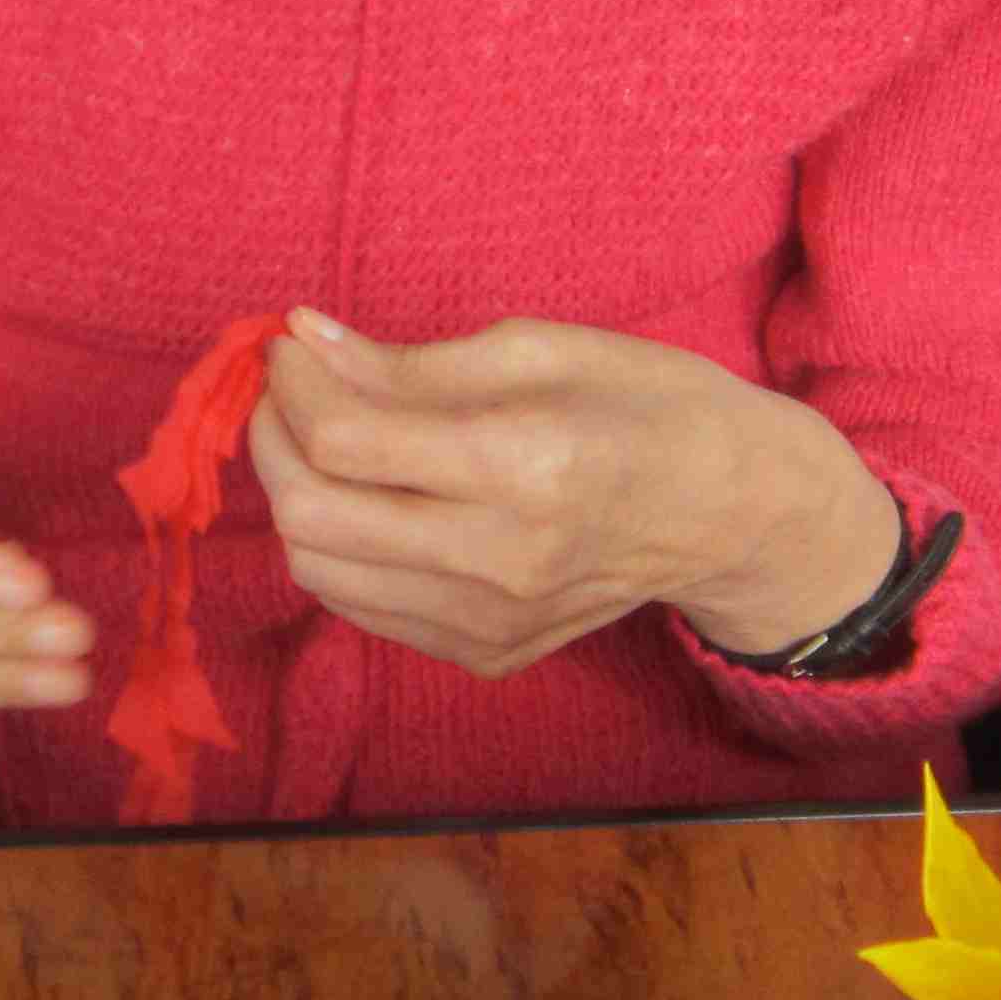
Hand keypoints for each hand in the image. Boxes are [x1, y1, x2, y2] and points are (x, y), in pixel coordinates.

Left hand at [246, 311, 902, 677]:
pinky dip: (340, 545)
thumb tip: (305, 343)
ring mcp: (493, 622)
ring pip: (319, 571)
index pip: (346, 441)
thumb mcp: (539, 348)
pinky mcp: (485, 655)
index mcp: (527, 467)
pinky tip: (368, 497)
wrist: (730, 513)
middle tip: (288, 392)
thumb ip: (409, 363)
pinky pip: (361, 606)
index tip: (287, 346)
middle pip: (311, 517)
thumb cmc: (645, 407)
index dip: (292, 385)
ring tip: (323, 441)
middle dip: (270, 439)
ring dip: (294, 496)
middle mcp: (504, 561)